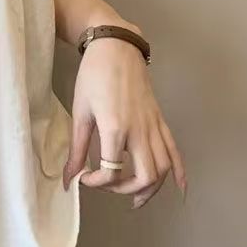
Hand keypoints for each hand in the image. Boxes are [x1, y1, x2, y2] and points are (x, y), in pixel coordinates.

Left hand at [62, 26, 187, 208]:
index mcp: (116, 128)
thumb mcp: (80, 112)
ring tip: (136, 198)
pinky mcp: (160, 120)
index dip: (97, 182)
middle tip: (109, 188)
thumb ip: (75, 149)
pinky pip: (174, 150)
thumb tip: (67, 177)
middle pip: (146, 176)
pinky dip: (179, 172)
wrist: (116, 48)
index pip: (112, 170)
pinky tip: (179, 188)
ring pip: (164, 167)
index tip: (83, 177)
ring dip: (152, 188)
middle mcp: (140, 130)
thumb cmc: (93, 76)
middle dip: (126, 190)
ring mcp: (153, 125)